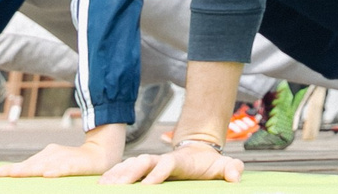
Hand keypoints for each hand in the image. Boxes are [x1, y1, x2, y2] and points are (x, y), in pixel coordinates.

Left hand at [0, 124, 127, 178]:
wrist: (101, 153)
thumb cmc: (73, 162)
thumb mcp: (54, 165)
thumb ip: (38, 169)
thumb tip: (18, 173)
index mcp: (45, 156)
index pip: (24, 164)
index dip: (9, 169)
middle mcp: (52, 155)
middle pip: (30, 165)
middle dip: (15, 170)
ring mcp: (63, 159)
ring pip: (44, 166)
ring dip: (30, 170)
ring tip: (15, 174)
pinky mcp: (76, 165)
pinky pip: (64, 169)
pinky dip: (56, 171)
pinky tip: (48, 175)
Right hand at [102, 140, 242, 183]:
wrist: (199, 152)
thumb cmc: (210, 164)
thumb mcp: (224, 166)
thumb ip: (231, 169)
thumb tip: (235, 177)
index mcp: (179, 160)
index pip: (167, 164)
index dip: (158, 172)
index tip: (149, 184)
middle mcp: (161, 160)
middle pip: (142, 162)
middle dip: (129, 173)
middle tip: (115, 186)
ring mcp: (151, 163)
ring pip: (131, 165)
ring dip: (117, 174)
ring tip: (103, 185)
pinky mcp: (144, 169)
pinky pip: (126, 170)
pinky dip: (114, 175)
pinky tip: (102, 183)